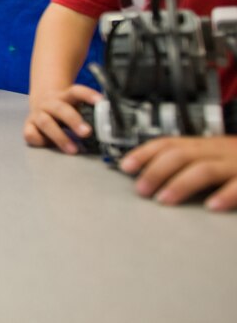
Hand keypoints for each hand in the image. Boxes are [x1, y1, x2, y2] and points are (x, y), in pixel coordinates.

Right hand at [22, 84, 102, 153]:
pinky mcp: (28, 125)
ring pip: (46, 123)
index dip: (88, 95)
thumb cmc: (65, 108)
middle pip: (60, 109)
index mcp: (65, 96)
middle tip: (87, 133)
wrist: (41, 103)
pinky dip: (39, 140)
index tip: (101, 102)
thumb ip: (90, 113)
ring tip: (73, 150)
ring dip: (60, 137)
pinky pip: (30, 133)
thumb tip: (112, 126)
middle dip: (73, 121)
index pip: (76, 91)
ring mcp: (38, 114)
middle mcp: (50, 103)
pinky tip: (49, 146)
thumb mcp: (76, 105)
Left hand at [120, 136, 236, 210]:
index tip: (125, 165)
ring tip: (163, 200)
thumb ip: (189, 162)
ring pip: (204, 169)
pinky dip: (226, 195)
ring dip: (180, 184)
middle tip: (140, 189)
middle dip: (156, 170)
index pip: (169, 142)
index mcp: (205, 144)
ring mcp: (236, 163)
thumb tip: (149, 174)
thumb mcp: (214, 156)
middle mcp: (218, 150)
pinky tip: (212, 207)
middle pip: (181, 154)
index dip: (144, 152)